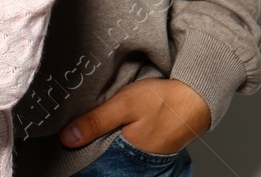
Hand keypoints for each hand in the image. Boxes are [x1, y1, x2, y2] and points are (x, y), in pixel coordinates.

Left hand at [60, 78, 211, 154]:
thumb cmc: (163, 101)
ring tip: (89, 127)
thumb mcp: (123, 105)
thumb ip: (95, 122)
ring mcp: (144, 156)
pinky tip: (109, 126)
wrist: (196, 97)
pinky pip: (125, 146)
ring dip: (102, 142)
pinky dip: (115, 138)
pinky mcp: (148, 147)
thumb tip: (67, 138)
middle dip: (89, 147)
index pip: (95, 163)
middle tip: (74, 132)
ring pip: (114, 152)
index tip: (65, 140)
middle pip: (103, 158)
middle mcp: (136, 162)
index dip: (80, 152)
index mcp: (127, 156)